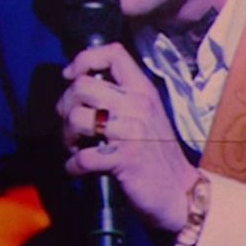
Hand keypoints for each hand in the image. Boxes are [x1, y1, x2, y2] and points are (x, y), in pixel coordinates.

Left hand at [57, 42, 197, 231]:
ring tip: (75, 147)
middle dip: (65, 106)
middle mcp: (138, 105)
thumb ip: (123, 98)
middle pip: (82, 86)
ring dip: (66, 136)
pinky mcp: (124, 160)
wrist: (180, 192)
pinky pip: (82, 156)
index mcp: (144, 91)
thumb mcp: (148, 115)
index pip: (113, 53)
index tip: (72, 77)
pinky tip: (79, 169)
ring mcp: (131, 132)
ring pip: (76, 118)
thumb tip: (82, 88)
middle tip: (71, 125)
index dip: (85, 59)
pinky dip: (73, 166)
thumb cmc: (158, 155)